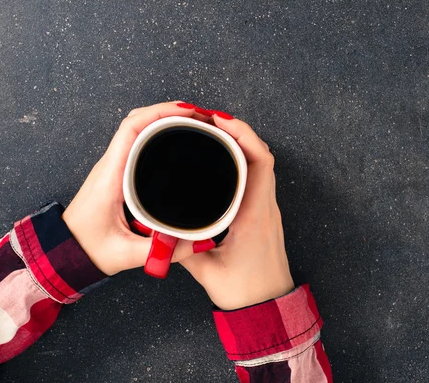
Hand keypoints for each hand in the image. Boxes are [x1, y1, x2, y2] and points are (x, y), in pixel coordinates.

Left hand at [62, 102, 203, 275]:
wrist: (66, 254)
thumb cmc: (88, 250)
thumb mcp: (127, 254)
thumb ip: (163, 250)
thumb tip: (200, 242)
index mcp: (110, 176)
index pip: (132, 129)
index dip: (159, 113)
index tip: (187, 112)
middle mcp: (110, 166)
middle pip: (138, 122)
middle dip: (169, 112)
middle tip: (200, 117)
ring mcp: (113, 168)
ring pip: (138, 131)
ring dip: (164, 121)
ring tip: (194, 124)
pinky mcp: (118, 175)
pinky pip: (137, 144)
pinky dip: (158, 135)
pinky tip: (177, 141)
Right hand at [181, 115, 294, 309]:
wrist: (269, 307)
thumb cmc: (245, 292)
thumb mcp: (207, 271)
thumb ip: (182, 250)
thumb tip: (158, 229)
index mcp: (255, 215)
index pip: (260, 162)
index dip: (243, 135)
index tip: (220, 121)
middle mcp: (266, 207)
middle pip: (262, 155)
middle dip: (238, 131)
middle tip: (209, 121)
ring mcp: (268, 210)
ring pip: (262, 165)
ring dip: (242, 144)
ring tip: (214, 133)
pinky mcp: (264, 215)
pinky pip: (259, 177)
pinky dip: (244, 161)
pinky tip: (223, 160)